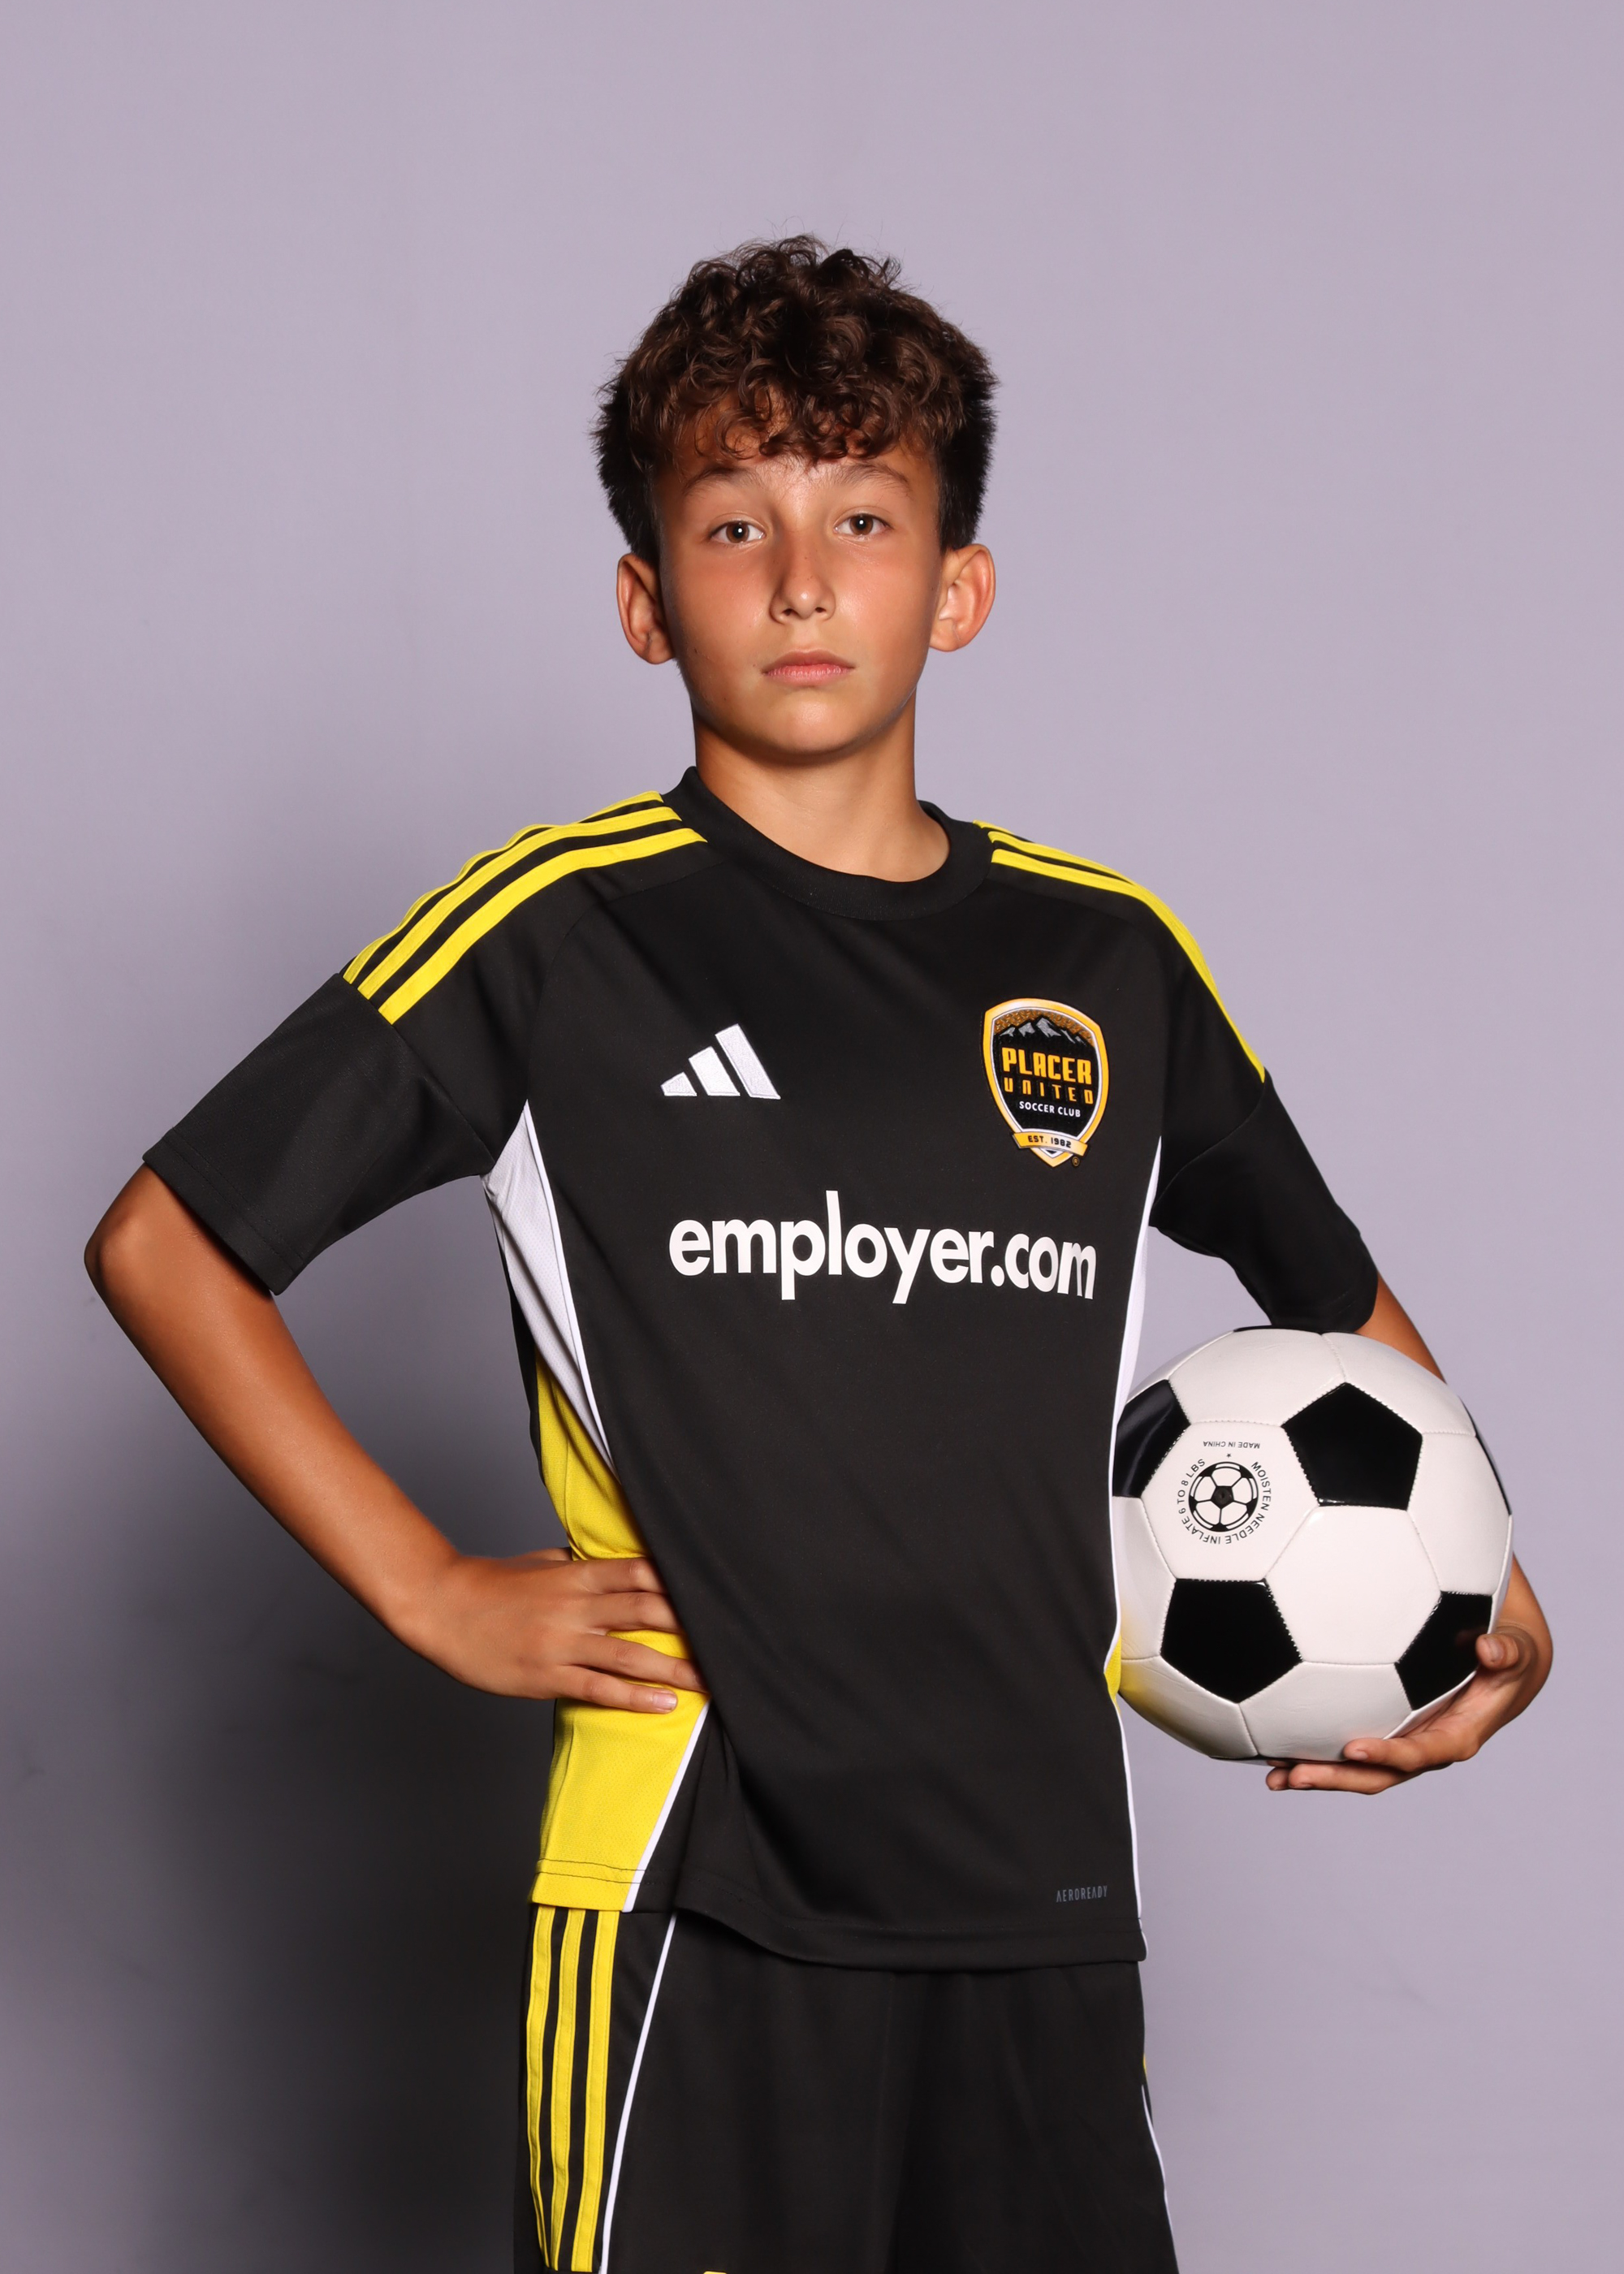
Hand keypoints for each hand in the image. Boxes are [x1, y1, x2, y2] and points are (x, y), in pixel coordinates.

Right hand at [400, 1548, 704, 1711]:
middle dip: (690, 1626)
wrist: (442, 1607)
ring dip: (674, 1669)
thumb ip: (575, 1564)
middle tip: (728, 1640)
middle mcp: (575, 1606)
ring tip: (711, 1682)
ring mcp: (562, 1642)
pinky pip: (598, 1689)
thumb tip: (603, 1560)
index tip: (712, 1593)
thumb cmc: (490, 1584)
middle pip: (645, 1611)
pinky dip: (634, 1698)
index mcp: (575, 1574)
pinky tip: (664, 1705)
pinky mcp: (546, 1675)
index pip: (639, 1573)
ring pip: (630, 1656)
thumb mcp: (539, 1563)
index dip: (679, 1583)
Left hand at [1266, 1556, 1550, 1793]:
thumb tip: (1489, 1651)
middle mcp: (1425, 1747)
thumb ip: (1507, 1653)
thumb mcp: (1516, 1652)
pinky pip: (1349, 1745)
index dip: (1388, 1755)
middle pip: (1379, 1774)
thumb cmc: (1508, 1656)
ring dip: (1317, 1772)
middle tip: (1294, 1774)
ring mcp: (1403, 1741)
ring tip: (1273, 1776)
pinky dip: (1316, 1747)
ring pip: (1357, 1768)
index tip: (1352, 1748)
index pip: (1420, 1754)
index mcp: (1456, 1736)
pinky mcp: (1386, 1730)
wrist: (1503, 1666)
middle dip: (1337, 1778)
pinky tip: (1276, 1742)